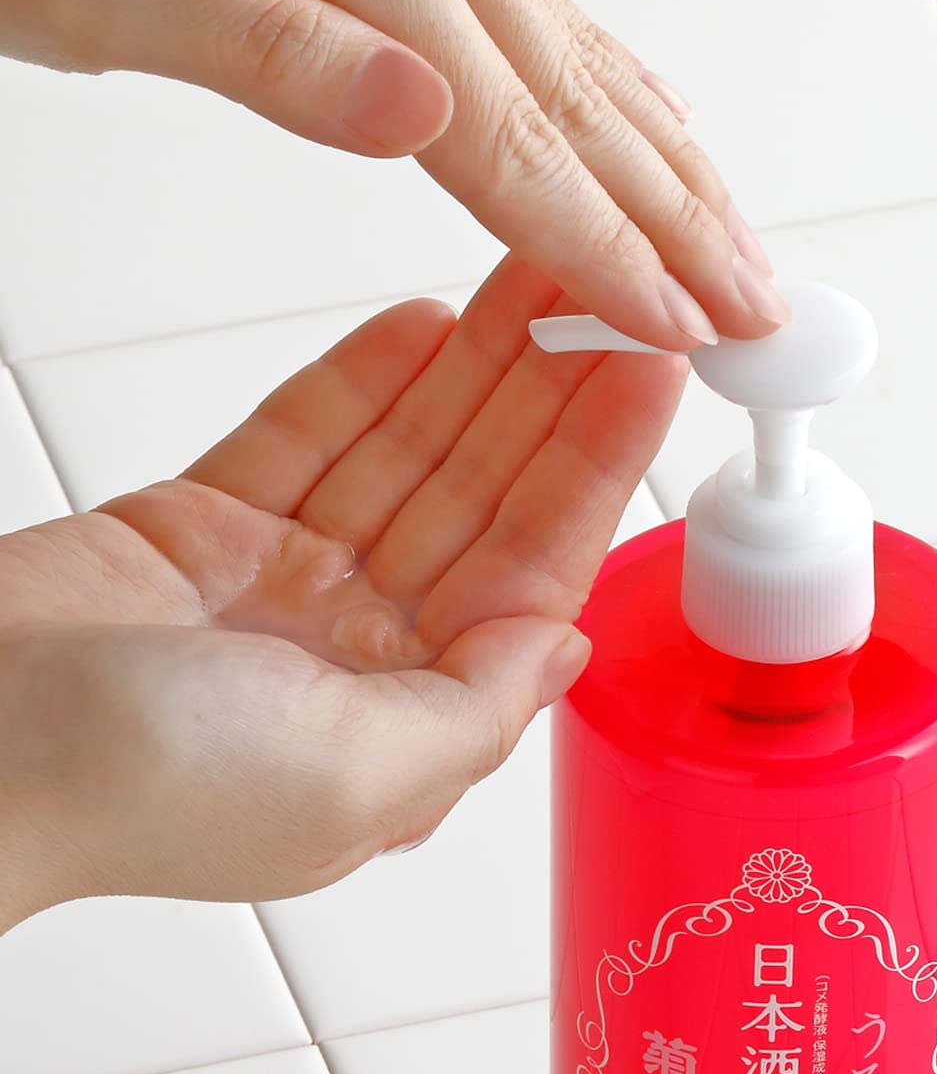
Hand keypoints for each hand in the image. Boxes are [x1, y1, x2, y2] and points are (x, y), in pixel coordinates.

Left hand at [0, 0, 785, 348]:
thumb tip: (421, 111)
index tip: (685, 326)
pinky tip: (656, 134)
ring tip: (740, 245)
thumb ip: (275, 52)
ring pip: (594, 78)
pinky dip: (622, 102)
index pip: (520, 154)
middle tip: (761, 309)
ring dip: (676, 173)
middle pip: (588, 120)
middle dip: (687, 226)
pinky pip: (559, 38)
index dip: (612, 252)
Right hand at [0, 255, 686, 931]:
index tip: (651, 372)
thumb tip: (564, 648)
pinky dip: (365, 384)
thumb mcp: (362, 776)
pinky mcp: (209, 530)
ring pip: (407, 458)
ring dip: (475, 372)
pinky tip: (429, 327)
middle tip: (610, 296)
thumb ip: (478, 708)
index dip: (595, 468)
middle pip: (483, 500)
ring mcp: (288, 587)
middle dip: (549, 400)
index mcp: (413, 717)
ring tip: (539, 280)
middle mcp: (363, 652)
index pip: (535, 571)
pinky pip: (309, 440)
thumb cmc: (148, 792)